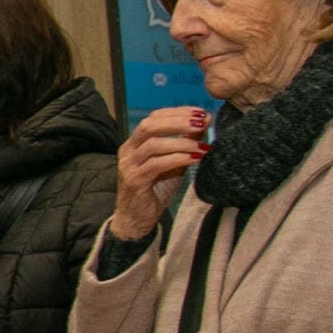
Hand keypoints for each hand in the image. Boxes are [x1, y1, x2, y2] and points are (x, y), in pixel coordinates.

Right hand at [111, 108, 208, 240]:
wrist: (136, 219)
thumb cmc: (154, 190)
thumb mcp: (173, 162)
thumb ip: (185, 143)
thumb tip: (204, 121)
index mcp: (135, 142)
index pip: (154, 117)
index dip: (177, 113)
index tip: (200, 113)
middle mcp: (128, 150)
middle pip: (150, 126)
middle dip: (178, 122)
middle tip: (201, 123)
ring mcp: (129, 165)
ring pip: (154, 144)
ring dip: (182, 142)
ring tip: (202, 146)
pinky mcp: (135, 180)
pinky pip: (156, 164)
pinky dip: (178, 159)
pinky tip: (194, 159)